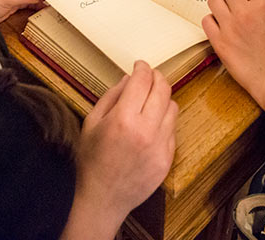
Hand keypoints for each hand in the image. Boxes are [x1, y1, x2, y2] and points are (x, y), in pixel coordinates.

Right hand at [73, 61, 177, 227]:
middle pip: (163, 89)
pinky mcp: (167, 159)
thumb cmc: (91, 160)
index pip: (142, 80)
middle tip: (150, 76)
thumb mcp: (91, 122)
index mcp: (123, 119)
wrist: (102, 199)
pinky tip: (151, 124)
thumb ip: (111, 96)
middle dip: (157, 77)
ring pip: (173, 107)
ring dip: (163, 98)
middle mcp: (145, 130)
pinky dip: (164, 121)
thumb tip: (128, 78)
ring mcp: (160, 146)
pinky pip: (173, 129)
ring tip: (150, 101)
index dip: (142, 68)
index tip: (139, 65)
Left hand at [203, 0, 264, 109]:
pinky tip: (220, 28)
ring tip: (225, 16)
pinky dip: (211, 22)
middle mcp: (244, 12)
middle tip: (233, 4)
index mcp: (263, 5)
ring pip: (213, 0)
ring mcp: (229, 26)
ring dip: (219, 6)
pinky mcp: (218, 41)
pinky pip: (206, 20)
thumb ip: (260, 6)